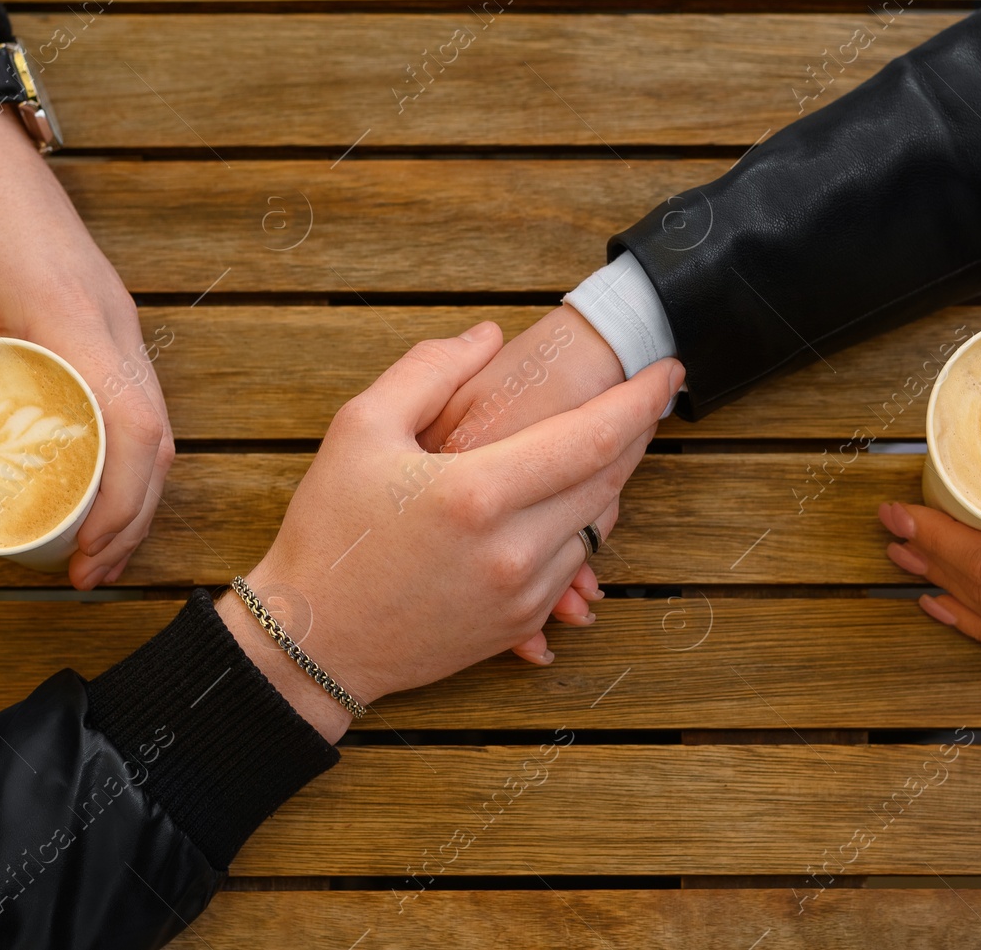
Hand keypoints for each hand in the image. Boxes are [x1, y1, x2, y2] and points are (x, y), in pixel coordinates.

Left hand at [0, 18, 172, 589]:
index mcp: (79, 326)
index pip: (134, 434)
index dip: (123, 509)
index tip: (90, 560)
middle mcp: (117, 329)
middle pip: (162, 442)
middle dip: (136, 519)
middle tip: (94, 573)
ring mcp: (121, 322)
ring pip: (160, 423)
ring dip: (140, 490)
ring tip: (100, 542)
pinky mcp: (110, 317)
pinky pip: (141, 398)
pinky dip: (133, 453)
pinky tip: (99, 478)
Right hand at [218, 322, 683, 740]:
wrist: (312, 642)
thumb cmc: (329, 531)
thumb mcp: (360, 428)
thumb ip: (429, 370)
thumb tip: (487, 338)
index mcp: (478, 492)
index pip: (593, 436)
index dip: (641, 399)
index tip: (668, 371)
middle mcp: (513, 549)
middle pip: (609, 479)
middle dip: (634, 433)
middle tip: (642, 399)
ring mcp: (520, 594)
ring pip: (596, 525)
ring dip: (607, 482)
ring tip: (596, 446)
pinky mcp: (517, 624)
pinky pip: (572, 566)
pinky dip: (577, 528)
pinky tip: (556, 503)